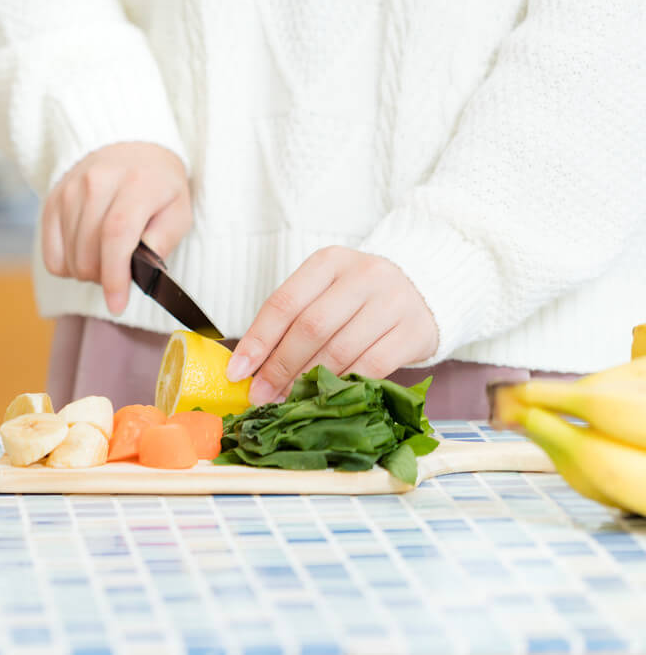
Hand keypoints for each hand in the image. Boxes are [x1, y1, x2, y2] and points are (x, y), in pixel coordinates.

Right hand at [40, 142, 191, 314]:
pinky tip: (86, 253)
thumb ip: (165, 239)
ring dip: (88, 272)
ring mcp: (69, 190)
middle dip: (105, 278)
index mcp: (136, 183)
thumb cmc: (158, 186)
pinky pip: (51, 254)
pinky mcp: (52, 200)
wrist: (128, 147)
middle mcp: (97, 182)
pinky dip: (68, 265)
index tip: (118, 304)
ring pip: (69, 258)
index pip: (116, 235)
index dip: (115, 276)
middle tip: (122, 272)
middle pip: (89, 253)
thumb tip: (141, 268)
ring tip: (106, 259)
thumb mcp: (179, 209)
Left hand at [227, 247, 439, 404]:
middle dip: (280, 367)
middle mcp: (362, 276)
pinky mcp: (414, 331)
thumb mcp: (325, 292)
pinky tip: (326, 398)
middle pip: (310, 327)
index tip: (236, 371)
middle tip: (260, 395)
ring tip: (287, 401)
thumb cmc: (360, 297)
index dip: (257, 340)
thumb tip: (250, 367)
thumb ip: (292, 321)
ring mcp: (392, 302)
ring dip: (308, 381)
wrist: (426, 290)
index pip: (283, 303)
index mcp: (329, 262)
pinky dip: (344, 385)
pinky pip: (372, 366)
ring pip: (340, 349)